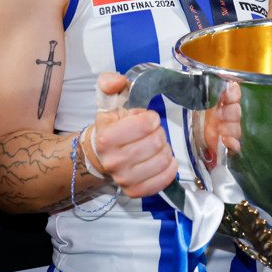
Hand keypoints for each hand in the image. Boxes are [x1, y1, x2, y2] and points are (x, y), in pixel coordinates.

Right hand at [90, 72, 177, 197]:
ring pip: (162, 160)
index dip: (151, 118)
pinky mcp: (134, 191)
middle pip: (156, 142)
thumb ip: (110, 83)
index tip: (147, 118)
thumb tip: (118, 81)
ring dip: (165, 149)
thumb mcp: (109, 100)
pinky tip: (164, 159)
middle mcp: (113, 161)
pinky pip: (162, 181)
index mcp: (107, 137)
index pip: (146, 124)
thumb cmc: (112, 126)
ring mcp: (124, 179)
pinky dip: (169, 168)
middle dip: (159, 132)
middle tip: (151, 132)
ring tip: (155, 145)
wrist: (102, 154)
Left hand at [204, 81, 241, 154]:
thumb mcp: (199, 99)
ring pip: (236, 128)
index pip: (234, 92)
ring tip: (218, 128)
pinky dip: (232, 143)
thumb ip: (205, 90)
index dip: (231, 93)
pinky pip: (236, 144)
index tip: (225, 92)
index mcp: (223, 100)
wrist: (196, 132)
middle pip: (236, 111)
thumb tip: (210, 81)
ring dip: (226, 128)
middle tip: (218, 113)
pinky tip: (224, 140)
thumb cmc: (199, 113)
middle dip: (227, 112)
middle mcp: (228, 113)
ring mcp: (229, 128)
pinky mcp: (228, 143)